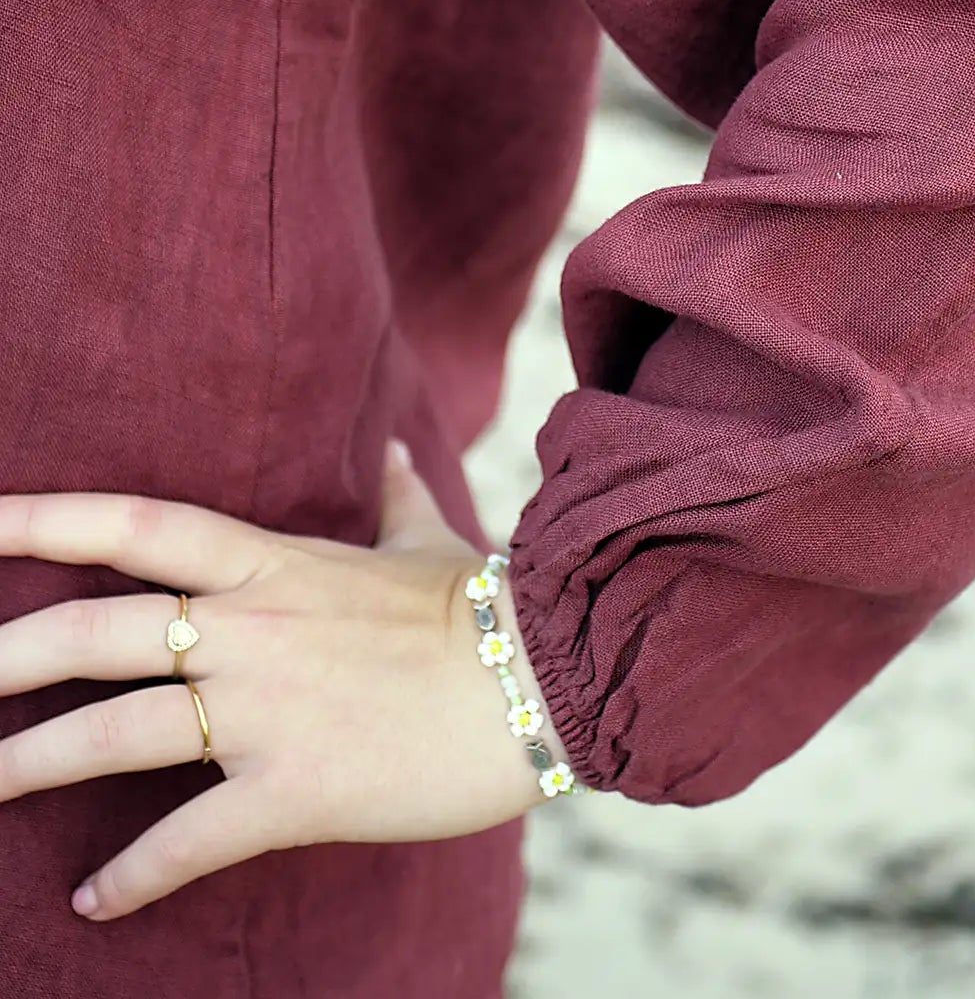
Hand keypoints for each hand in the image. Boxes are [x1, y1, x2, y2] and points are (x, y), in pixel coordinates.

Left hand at [0, 441, 567, 921]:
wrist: (544, 676)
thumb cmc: (481, 606)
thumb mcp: (428, 539)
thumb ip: (394, 494)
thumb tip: (392, 447)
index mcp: (272, 563)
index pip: (138, 526)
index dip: (48, 518)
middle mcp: (251, 629)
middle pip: (96, 632)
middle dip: (7, 658)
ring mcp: (266, 710)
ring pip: (118, 733)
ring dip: (33, 762)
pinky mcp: (293, 789)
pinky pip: (190, 839)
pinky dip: (132, 877)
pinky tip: (91, 903)